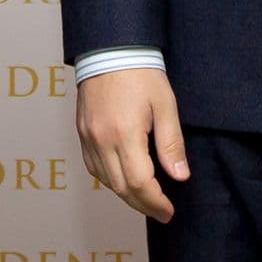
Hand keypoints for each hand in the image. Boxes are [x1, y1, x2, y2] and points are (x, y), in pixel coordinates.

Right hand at [75, 67, 187, 222]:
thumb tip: (180, 176)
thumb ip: (171, 143)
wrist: (111, 49)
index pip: (140, 183)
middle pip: (122, 188)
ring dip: (126, 195)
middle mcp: (102, 140)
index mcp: (125, 134)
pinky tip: (123, 179)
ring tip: (146, 199)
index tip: (168, 212)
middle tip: (161, 212)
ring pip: (106, 181)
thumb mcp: (166, 105)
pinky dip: (109, 179)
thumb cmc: (141, 74)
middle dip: (143, 205)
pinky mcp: (81, 133)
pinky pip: (93, 167)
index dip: (156, 203)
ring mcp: (88, 137)